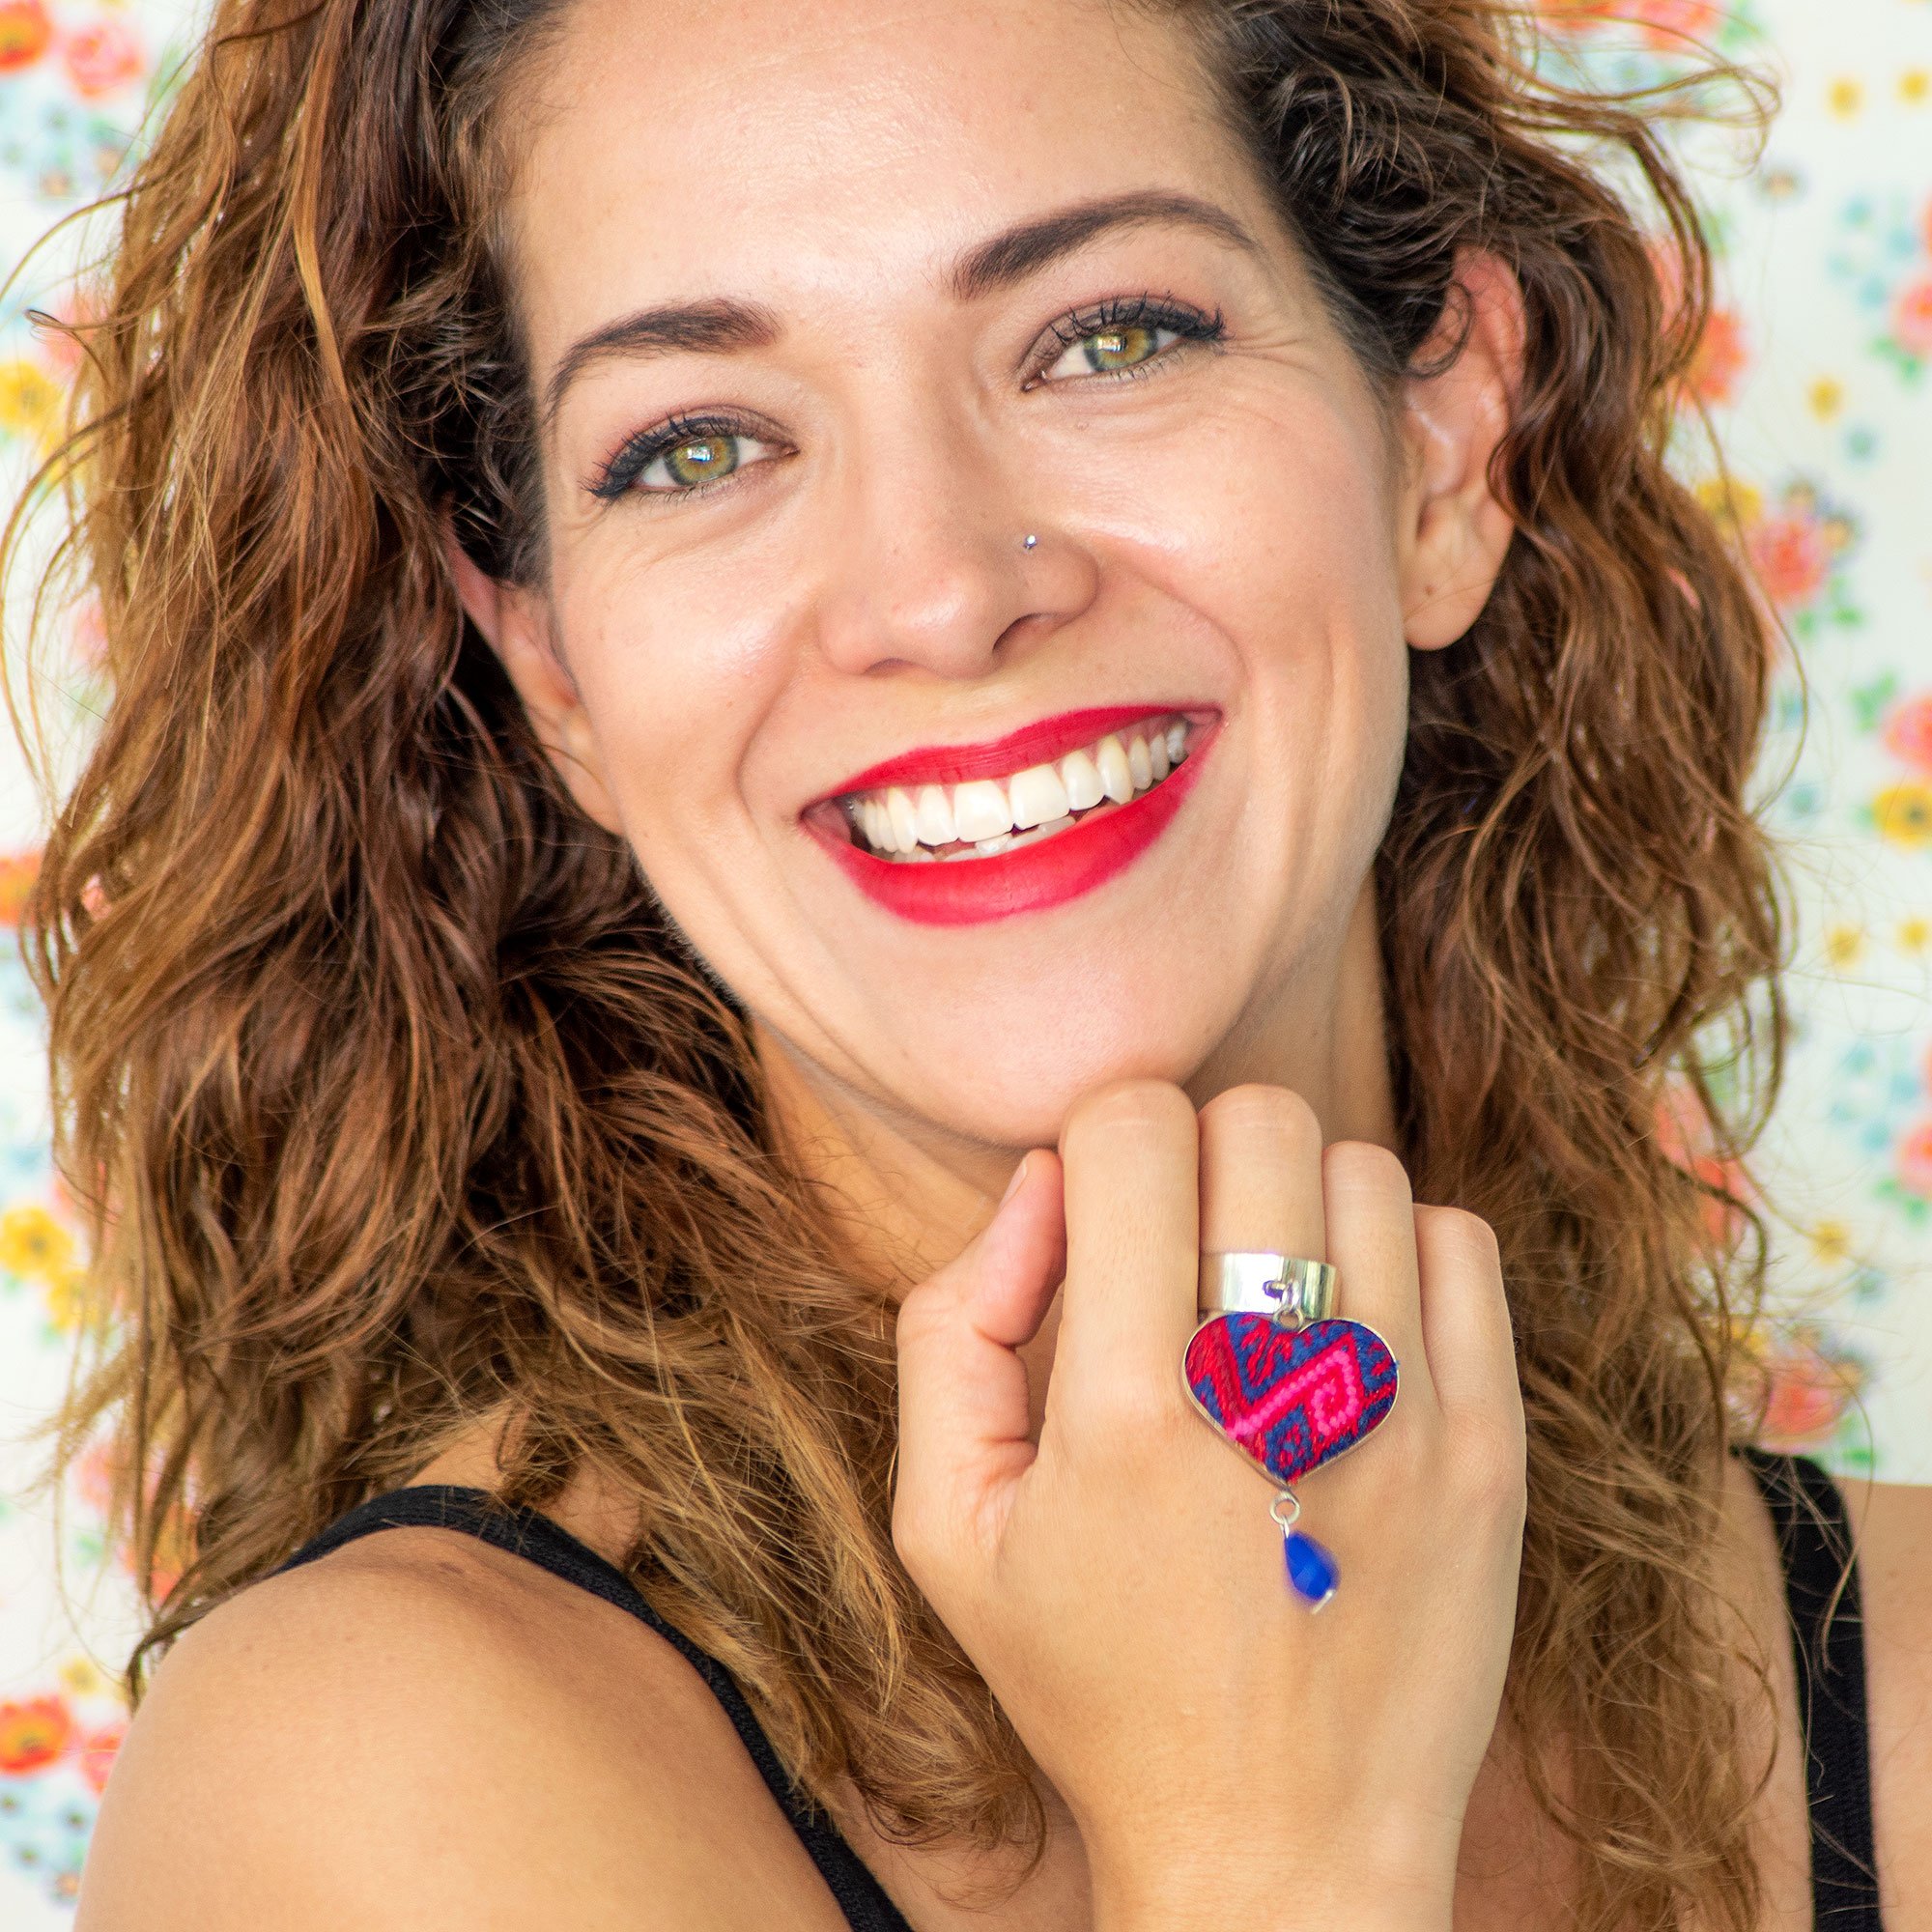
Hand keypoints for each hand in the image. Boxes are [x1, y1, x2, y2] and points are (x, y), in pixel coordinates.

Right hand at [893, 1081, 1524, 1931]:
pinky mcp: (1490, 1448)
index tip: (1102, 1210)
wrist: (1280, 1844)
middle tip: (1180, 1251)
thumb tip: (1040, 1186)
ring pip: (1362, 1168)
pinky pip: (1460, 1241)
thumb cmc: (1096, 1681)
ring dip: (1298, 1204)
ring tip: (1266, 1301)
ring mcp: (1403, 1415)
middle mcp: (1272, 1393)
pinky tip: (1350, 1335)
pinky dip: (1398, 1254)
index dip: (1102, 1138)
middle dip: (1200, 1153)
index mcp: (1123, 1408)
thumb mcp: (949, 1528)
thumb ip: (950, 1330)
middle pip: (1260, 1117)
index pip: (1132, 1127)